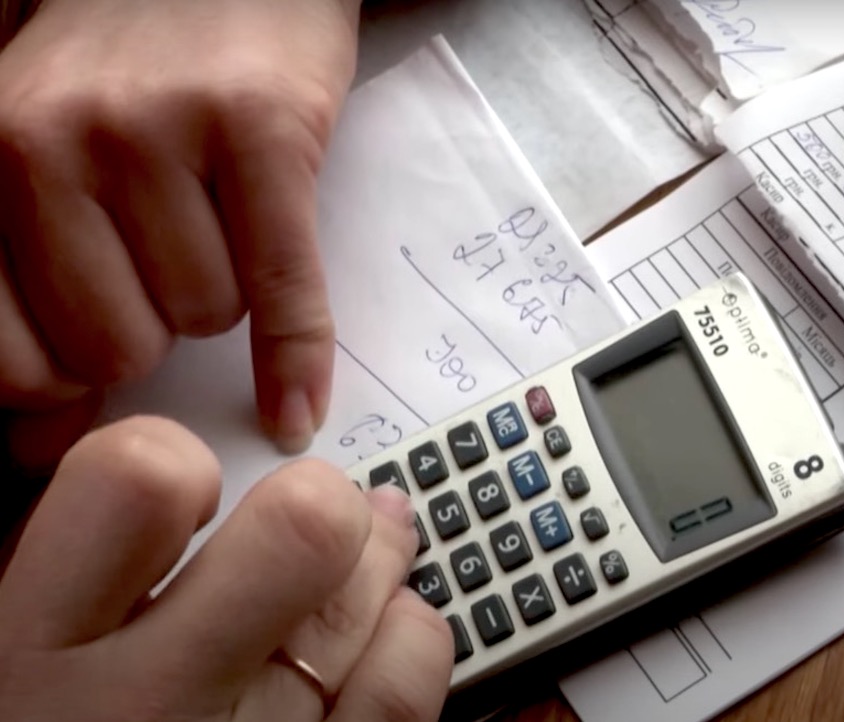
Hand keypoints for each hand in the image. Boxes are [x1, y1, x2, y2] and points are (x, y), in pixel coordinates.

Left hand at [0, 0, 362, 462]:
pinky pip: (280, 290)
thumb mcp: (44, 158)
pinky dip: (297, 361)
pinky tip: (297, 407)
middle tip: (165, 274)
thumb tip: (41, 450)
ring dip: (220, 297)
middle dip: (150, 339)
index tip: (96, 380)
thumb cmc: (129, 72)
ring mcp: (158, 132)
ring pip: (202, 317)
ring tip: (218, 220)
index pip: (8, 358)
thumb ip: (31, 292)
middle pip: (115, 351)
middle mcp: (50, 142)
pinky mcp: (261, 129)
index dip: (62, 388)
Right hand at [0, 415, 453, 720]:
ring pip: (375, 606)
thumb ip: (64, 579)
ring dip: (382, 565)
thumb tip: (154, 493)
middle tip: (314, 513)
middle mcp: (152, 705)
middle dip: (321, 506)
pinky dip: (411, 640)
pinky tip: (386, 634)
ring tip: (371, 553)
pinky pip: (408, 687)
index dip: (173, 463)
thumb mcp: (5, 655)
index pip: (138, 483)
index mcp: (36, 652)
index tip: (184, 492)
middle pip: (304, 533)